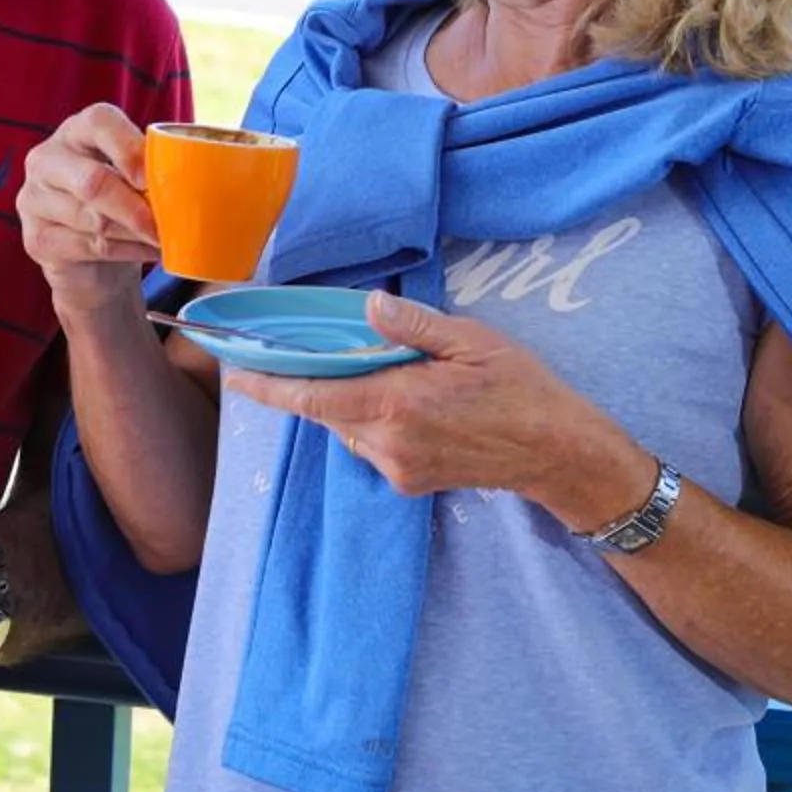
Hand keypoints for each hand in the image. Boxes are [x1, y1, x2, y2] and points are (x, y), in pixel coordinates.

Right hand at [18, 103, 162, 313]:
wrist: (92, 259)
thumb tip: (194, 175)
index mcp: (76, 130)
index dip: (128, 148)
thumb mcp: (135, 176)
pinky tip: (147, 252)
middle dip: (134, 207)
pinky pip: (88, 247)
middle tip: (164, 225)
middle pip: (92, 182)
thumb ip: (154, 167)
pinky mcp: (36, 238)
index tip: (151, 178)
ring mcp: (34, 199)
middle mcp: (47, 159)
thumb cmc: (122, 202)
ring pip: (92, 220)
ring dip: (135, 234)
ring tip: (164, 239)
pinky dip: (126, 252)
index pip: (98, 123)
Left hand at [224, 294, 653, 530]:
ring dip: (352, 399)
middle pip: (328, 410)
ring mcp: (398, 468)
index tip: (234, 373)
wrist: (557, 453)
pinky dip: (375, 418)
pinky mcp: (409, 482)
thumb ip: (414, 325)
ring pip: (349, 427)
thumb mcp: (472, 340)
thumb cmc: (521, 389)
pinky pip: (372, 444)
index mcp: (399, 403)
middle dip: (316, 382)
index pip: (314, 396)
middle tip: (319, 351)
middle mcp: (388, 443)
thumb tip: (368, 308)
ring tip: (391, 372)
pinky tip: (412, 402)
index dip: (269, 386)